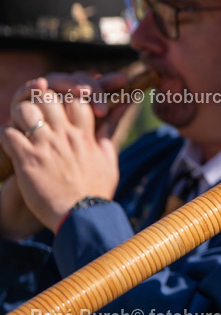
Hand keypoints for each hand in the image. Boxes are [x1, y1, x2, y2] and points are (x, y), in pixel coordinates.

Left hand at [0, 75, 119, 230]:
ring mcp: (46, 146)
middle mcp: (65, 136)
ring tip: (19, 127)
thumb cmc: (96, 193)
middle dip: (39, 102)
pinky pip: (8, 134)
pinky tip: (8, 144)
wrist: (82, 216)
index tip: (60, 109)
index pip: (75, 99)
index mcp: (85, 135)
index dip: (65, 99)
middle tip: (35, 115)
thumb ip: (107, 139)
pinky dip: (4, 135)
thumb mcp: (109, 162)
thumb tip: (115, 121)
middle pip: (48, 98)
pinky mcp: (27, 160)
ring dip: (19, 116)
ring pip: (26, 110)